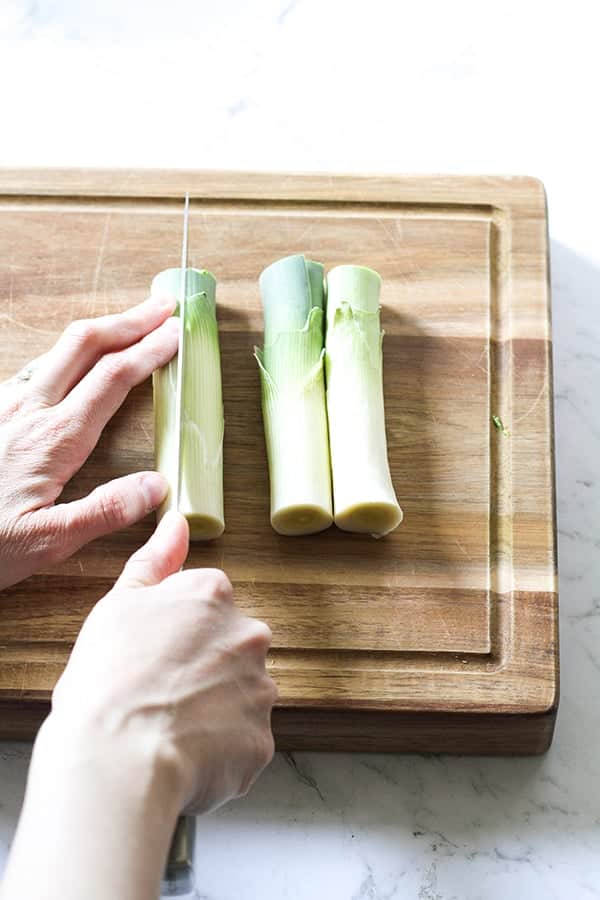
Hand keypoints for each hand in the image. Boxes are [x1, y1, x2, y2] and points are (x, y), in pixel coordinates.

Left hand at [0, 295, 178, 589]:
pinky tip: (78, 364)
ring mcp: (6, 406)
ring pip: (58, 350)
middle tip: (162, 306)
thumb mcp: (47, 542)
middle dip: (129, 320)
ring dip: (101, 332)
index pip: (112, 378)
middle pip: (84, 344)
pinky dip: (72, 353)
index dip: (149, 350)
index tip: (176, 333)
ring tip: (130, 326)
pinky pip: (37, 368)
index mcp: (53, 438)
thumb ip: (103, 512)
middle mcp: (28, 410)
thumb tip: (156, 486)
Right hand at [46, 511, 277, 813]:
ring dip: (213, 710)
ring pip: (238, 695)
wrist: (117, 759)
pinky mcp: (261, 740)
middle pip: (229, 648)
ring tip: (168, 728)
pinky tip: (183, 754)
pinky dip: (219, 750)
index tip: (154, 653)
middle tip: (158, 693)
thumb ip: (156, 560)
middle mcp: (249, 636)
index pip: (207, 604)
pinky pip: (241, 742)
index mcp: (214, 596)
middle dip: (202, 668)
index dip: (176, 633)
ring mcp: (259, 690)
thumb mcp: (119, 605)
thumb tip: (177, 523)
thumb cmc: (109, 681)